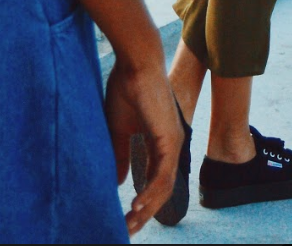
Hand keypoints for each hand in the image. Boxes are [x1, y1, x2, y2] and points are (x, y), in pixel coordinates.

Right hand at [103, 55, 182, 234]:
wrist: (135, 63)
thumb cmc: (126, 89)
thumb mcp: (118, 129)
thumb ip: (121, 155)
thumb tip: (119, 182)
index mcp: (158, 142)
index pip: (154, 180)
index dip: (143, 201)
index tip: (127, 217)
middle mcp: (169, 145)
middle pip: (162, 189)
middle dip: (145, 212)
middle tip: (128, 229)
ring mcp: (172, 142)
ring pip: (164, 186)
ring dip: (147, 207)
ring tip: (130, 223)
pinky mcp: (168, 138)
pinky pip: (162, 174)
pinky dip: (151, 192)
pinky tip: (136, 205)